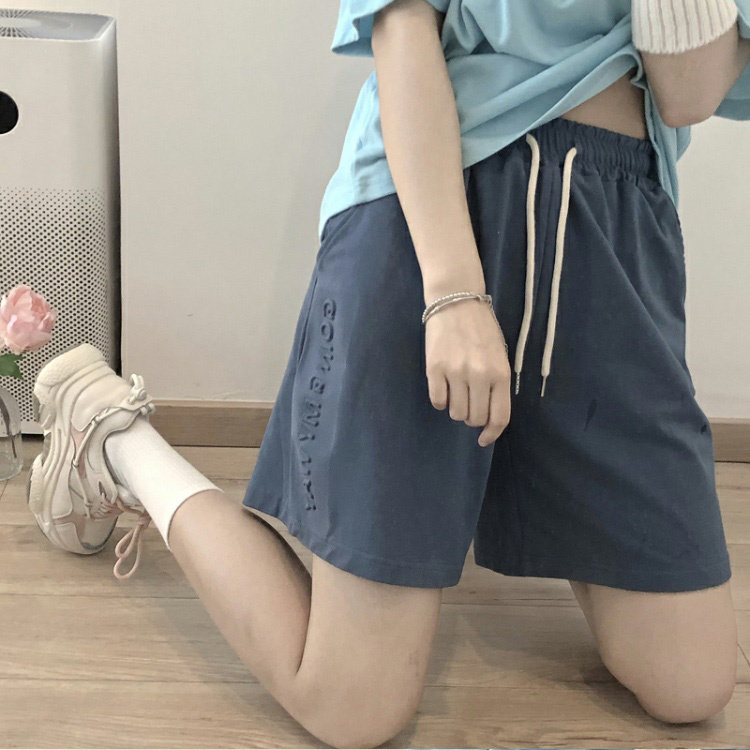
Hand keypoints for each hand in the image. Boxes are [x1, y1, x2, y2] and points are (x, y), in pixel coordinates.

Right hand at [424, 297, 510, 446]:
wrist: (456, 301)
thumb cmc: (481, 329)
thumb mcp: (499, 355)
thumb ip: (497, 384)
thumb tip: (488, 415)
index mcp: (500, 373)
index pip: (499, 417)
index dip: (491, 434)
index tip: (484, 440)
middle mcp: (479, 375)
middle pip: (475, 418)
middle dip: (472, 419)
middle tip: (470, 406)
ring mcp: (455, 372)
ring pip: (455, 412)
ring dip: (456, 409)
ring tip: (457, 392)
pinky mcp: (434, 368)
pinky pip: (437, 401)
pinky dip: (441, 400)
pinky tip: (444, 387)